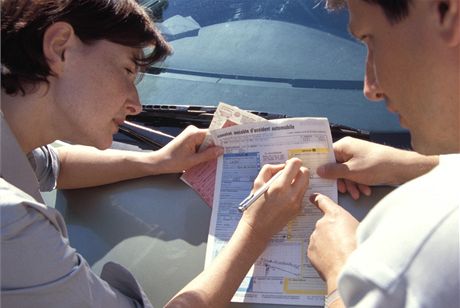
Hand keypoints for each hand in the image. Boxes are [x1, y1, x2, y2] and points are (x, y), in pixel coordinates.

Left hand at [156, 125, 222, 173]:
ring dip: (211, 150)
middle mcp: (193, 131)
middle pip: (211, 137)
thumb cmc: (172, 161)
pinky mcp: (189, 140)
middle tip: (228, 153)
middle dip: (218, 146)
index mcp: (194, 133)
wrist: (159, 162)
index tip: (232, 144)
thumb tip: (221, 150)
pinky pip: (201, 144)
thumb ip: (208, 155)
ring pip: (207, 142)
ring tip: (220, 158)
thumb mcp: (192, 161)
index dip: (223, 139)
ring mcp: (191, 135)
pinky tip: (210, 158)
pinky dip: (205, 151)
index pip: (213, 133)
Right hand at [242, 158, 309, 241]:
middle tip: (289, 173)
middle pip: (305, 173)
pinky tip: (285, 196)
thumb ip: (269, 169)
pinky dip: (296, 191)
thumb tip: (282, 166)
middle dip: (298, 170)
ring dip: (298, 180)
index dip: (291, 162)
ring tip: (286, 185)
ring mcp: (297, 203)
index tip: (287, 165)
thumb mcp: (257, 183)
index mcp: (280, 186)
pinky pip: (302, 194)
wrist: (257, 228)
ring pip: (306, 183)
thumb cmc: (254, 206)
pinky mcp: (298, 210)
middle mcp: (291, 195)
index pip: (296, 165)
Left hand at [307, 193, 357, 291]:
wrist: (349, 268)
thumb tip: (347, 231)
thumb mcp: (360, 229)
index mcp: (335, 215)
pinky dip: (323, 256)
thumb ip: (348, 226)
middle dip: (332, 235)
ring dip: (328, 246)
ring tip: (341, 255)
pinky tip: (334, 262)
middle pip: (324, 226)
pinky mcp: (310, 252)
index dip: (318, 199)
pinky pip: (317, 252)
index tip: (312, 197)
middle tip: (344, 245)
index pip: (323, 202)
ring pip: (320, 240)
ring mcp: (314, 238)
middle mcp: (321, 224)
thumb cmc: (358, 249)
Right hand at [317, 137, 438, 198]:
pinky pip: (356, 173)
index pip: (326, 155)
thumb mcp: (351, 171)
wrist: (401, 168)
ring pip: (347, 172)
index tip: (318, 178)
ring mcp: (358, 156)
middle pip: (336, 166)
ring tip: (357, 194)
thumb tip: (318, 170)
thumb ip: (333, 171)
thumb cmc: (376, 165)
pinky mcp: (366, 163)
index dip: (322, 167)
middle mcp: (350, 149)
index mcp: (344, 145)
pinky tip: (364, 191)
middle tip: (343, 191)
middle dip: (341, 180)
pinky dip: (359, 183)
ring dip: (351, 184)